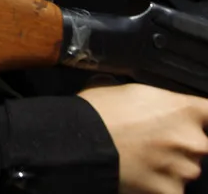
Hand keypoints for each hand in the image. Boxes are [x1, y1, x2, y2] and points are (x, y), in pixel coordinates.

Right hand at [78, 83, 207, 193]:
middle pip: (199, 144)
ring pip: (186, 169)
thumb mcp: (129, 91)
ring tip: (140, 161)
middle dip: (180, 146)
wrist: (78, 142)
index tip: (189, 122)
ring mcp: (184, 169)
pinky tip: (138, 176)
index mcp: (185, 109)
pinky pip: (171, 189)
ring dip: (170, 167)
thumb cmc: (98, 111)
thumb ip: (155, 100)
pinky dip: (157, 185)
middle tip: (152, 143)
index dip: (199, 118)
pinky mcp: (170, 192)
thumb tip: (150, 105)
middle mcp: (193, 140)